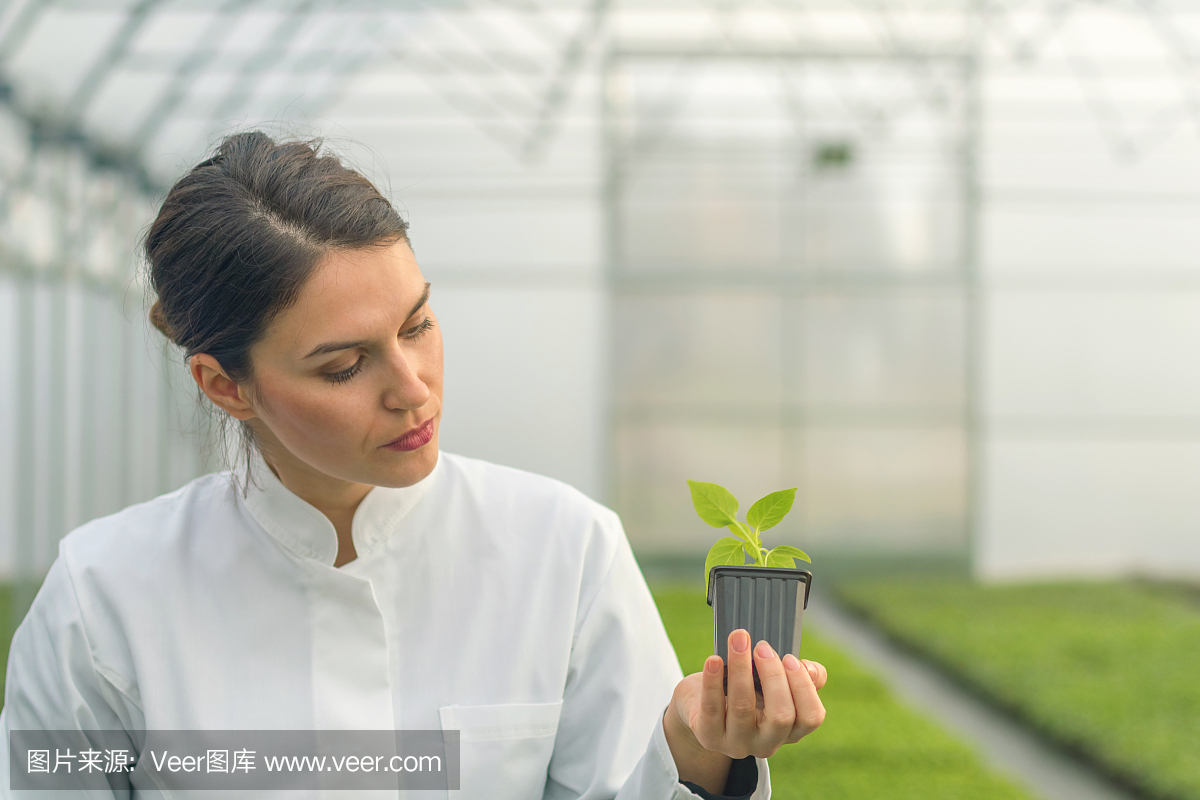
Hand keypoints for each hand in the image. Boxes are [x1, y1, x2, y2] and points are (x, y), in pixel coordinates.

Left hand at [665, 628, 826, 768]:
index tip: (789, 657)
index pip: (811, 717)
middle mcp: (767, 743)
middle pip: (781, 716)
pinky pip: (711, 708)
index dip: (803, 686)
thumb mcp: (773, 683)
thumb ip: (801, 675)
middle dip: (773, 676)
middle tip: (761, 647)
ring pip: (742, 708)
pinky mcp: (709, 737)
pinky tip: (713, 660)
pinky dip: (712, 681)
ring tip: (737, 641)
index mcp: (790, 731)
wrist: (701, 706)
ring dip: (741, 668)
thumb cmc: (746, 690)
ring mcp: (737, 743)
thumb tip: (810, 668)